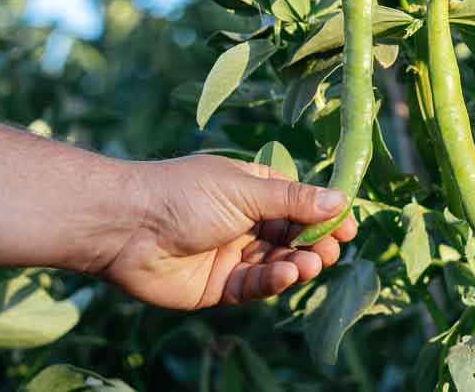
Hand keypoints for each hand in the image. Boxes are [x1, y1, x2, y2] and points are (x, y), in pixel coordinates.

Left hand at [98, 155, 356, 309]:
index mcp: (253, 188)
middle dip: (315, 242)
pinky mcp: (219, 286)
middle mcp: (245, 220)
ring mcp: (232, 254)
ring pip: (277, 262)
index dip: (324, 215)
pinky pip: (254, 286)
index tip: (348, 227)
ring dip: (297, 262)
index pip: (299, 202)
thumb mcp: (245, 190)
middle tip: (331, 250)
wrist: (126, 227)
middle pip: (293, 235)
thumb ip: (293, 200)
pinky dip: (272, 280)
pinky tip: (285, 273)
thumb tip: (340, 200)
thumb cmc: (184, 194)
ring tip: (310, 263)